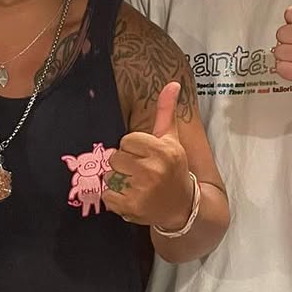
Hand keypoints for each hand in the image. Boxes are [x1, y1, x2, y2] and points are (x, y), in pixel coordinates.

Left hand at [101, 82, 193, 228]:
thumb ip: (166, 111)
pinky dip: (114, 198)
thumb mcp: (171, 139)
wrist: (183, 206)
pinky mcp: (133, 208)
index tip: (144, 156)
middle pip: (116, 157)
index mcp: (162, 150)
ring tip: (135, 185)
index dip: (132, 148)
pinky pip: (108, 196)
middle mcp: (153, 170)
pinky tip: (129, 197)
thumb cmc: (174, 167)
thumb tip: (173, 83)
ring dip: (118, 181)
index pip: (126, 140)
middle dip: (124, 164)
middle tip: (139, 172)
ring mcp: (142, 190)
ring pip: (110, 176)